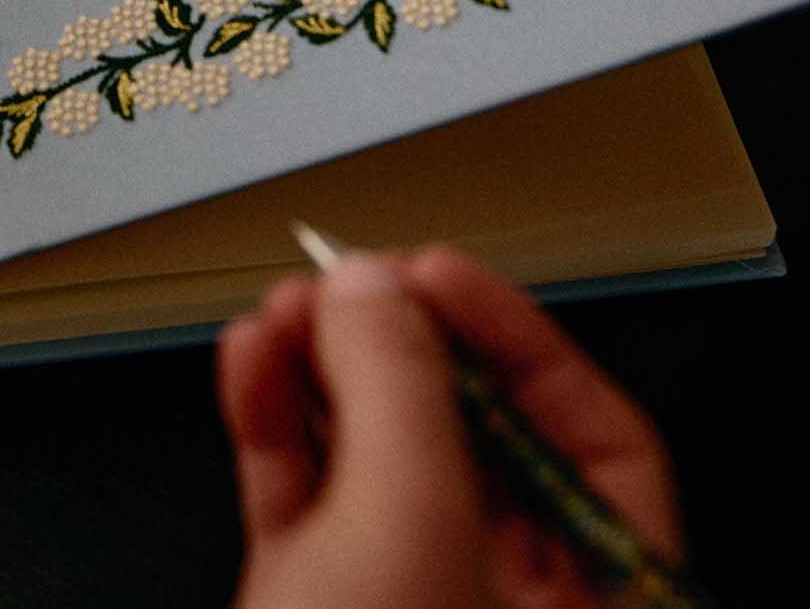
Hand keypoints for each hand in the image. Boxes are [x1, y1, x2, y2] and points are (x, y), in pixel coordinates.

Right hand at [216, 247, 683, 608]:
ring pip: (375, 448)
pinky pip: (306, 484)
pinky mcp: (319, 593)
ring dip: (317, 363)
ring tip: (280, 308)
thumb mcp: (404, 520)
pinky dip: (274, 416)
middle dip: (392, 338)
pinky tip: (249, 357)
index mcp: (589, 598)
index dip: (517, 336)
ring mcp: (408, 591)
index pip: (595, 435)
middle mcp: (503, 592)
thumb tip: (371, 285)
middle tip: (345, 283)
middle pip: (468, 426)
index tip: (437, 269)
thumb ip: (397, 385)